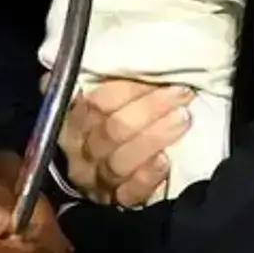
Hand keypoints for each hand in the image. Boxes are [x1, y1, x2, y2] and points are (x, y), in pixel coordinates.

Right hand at [60, 79, 191, 208]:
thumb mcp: (110, 95)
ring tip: (182, 120)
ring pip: (119, 160)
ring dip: (154, 137)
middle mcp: (79, 151)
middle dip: (149, 110)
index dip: (127, 89)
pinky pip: (128, 193)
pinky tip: (165, 161)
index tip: (162, 77)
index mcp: (71, 119)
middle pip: (110, 131)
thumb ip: (103, 77)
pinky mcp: (117, 202)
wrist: (126, 170)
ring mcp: (97, 180)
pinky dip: (147, 176)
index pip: (93, 103)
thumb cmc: (124, 117)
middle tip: (181, 95)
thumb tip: (104, 49)